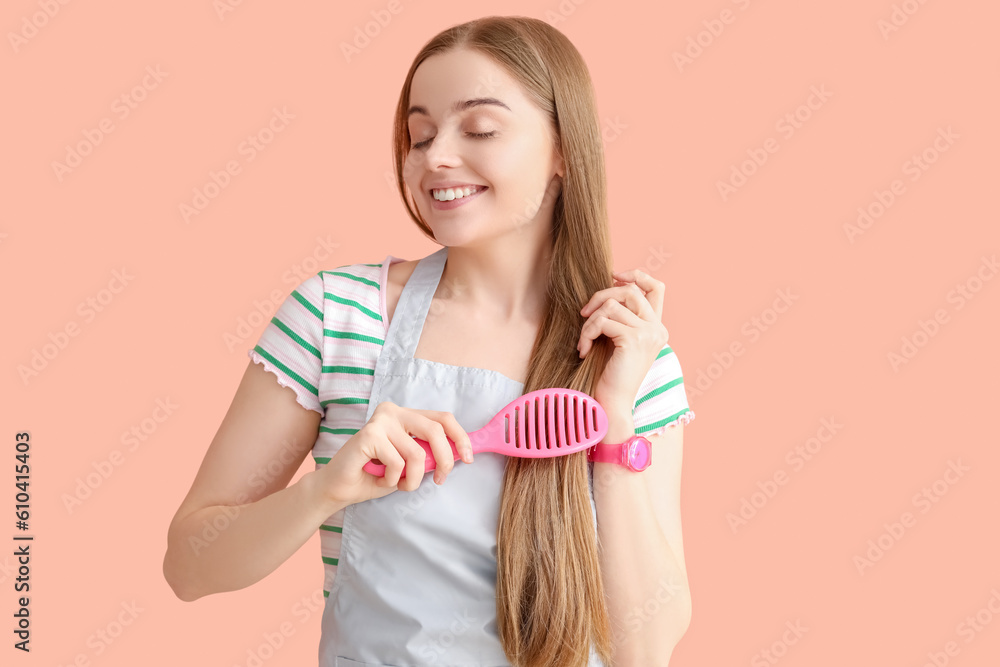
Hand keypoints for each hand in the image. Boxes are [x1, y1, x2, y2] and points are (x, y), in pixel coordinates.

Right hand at [317, 401, 473, 506]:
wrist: (338, 488)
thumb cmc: (375, 475)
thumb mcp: (410, 463)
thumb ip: (430, 453)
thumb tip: (461, 453)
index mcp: (405, 414)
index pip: (442, 418)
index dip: (460, 437)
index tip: (469, 458)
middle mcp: (393, 411)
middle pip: (436, 430)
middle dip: (445, 460)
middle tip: (440, 480)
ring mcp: (380, 421)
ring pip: (417, 454)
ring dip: (412, 479)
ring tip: (398, 484)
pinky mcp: (369, 434)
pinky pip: (398, 463)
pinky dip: (393, 480)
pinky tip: (379, 478)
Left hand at [577, 268, 669, 417]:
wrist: (612, 405)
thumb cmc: (610, 375)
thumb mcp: (618, 341)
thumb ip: (621, 318)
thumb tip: (608, 288)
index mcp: (657, 328)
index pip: (656, 287)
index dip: (635, 275)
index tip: (613, 277)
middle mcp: (658, 329)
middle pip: (630, 290)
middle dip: (601, 296)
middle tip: (584, 313)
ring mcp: (649, 333)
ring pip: (612, 305)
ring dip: (590, 321)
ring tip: (584, 340)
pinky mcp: (634, 340)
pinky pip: (603, 321)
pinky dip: (587, 333)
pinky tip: (584, 350)